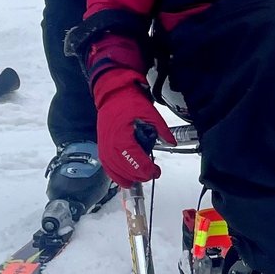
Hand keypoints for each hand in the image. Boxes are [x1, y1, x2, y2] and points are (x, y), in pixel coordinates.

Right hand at [93, 68, 177, 186]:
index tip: (156, 171)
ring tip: (139, 179)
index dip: (146, 170)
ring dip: (127, 178)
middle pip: (124, 170)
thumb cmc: (128, 101)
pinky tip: (124, 177)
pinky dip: (116, 174)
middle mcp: (110, 145)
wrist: (112, 94)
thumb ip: (161, 129)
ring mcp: (104, 147)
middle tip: (151, 174)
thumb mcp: (150, 112)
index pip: (135, 161)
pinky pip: (107, 166)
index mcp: (122, 137)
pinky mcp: (102, 146)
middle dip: (139, 176)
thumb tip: (171, 142)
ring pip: (114, 171)